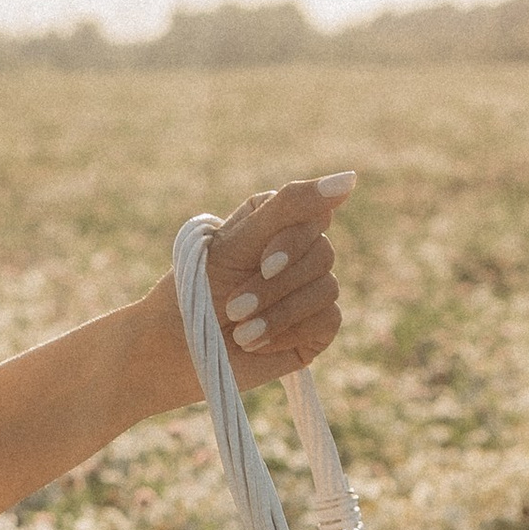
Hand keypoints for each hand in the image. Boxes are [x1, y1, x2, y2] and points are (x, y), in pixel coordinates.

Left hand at [143, 170, 355, 401]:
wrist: (177, 351)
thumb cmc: (198, 292)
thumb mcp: (238, 242)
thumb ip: (290, 206)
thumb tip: (351, 178)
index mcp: (280, 221)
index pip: (315, 214)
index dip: (291, 242)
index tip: (261, 264)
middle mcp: (301, 251)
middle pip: (322, 254)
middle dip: (274, 285)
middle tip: (233, 306)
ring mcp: (313, 290)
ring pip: (326, 290)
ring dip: (277, 313)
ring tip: (239, 332)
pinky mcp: (318, 327)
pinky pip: (326, 321)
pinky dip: (287, 332)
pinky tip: (255, 342)